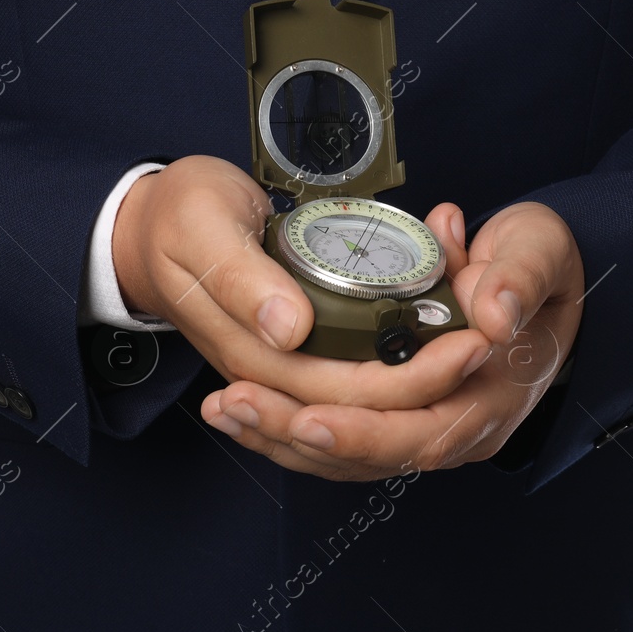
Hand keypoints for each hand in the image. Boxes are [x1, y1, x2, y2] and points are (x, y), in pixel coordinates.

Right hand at [112, 155, 492, 410]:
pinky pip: (345, 396)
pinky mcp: (288, 357)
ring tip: (471, 357)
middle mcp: (267, 374)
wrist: (145, 226)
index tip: (469, 340)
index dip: (412, 377)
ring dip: (416, 396)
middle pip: (361, 410)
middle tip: (486, 344)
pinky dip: (391, 391)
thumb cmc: (178, 216)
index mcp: (250, 350)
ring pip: (356, 415)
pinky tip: (431, 370)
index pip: (344, 392)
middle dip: (431, 386)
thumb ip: (242, 277)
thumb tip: (289, 329)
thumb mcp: (203, 226)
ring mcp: (277, 372)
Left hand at [197, 200, 584, 479]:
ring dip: (279, 434)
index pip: (422, 433)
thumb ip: (519, 275)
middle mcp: (456, 428)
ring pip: (345, 453)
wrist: (533, 274)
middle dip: (295, 432)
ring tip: (221, 408)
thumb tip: (491, 313)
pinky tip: (238, 407)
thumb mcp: (539, 249)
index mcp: (491, 397)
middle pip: (369, 453)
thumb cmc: (535, 263)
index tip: (309, 417)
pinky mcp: (393, 413)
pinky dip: (286, 426)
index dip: (365, 430)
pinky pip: (337, 436)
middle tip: (235, 403)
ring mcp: (423, 426)